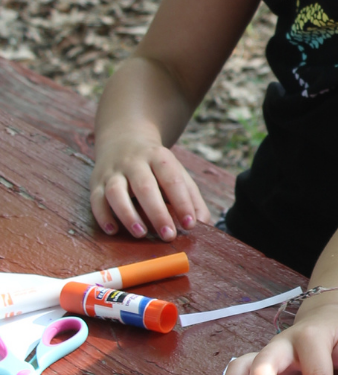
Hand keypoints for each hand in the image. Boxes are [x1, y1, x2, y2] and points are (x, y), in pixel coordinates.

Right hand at [90, 131, 211, 239]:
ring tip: (140, 233)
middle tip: (168, 236)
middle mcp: (135, 162)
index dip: (182, 202)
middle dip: (157, 213)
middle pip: (145, 187)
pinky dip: (103, 216)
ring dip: (128, 214)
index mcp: (160, 158)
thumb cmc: (157, 166)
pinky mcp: (96, 182)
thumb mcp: (177, 173)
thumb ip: (191, 198)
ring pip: (116, 192)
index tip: (190, 224)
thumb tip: (205, 223)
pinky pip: (96, 199)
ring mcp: (113, 172)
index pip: (173, 180)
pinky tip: (113, 231)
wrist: (124, 139)